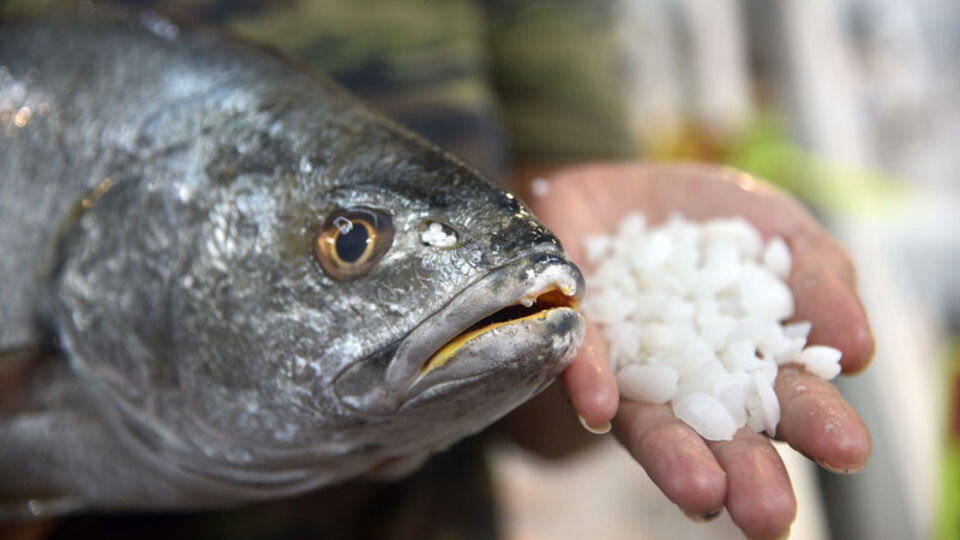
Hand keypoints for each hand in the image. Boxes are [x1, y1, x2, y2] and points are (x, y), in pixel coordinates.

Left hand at [528, 163, 873, 539]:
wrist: (623, 189)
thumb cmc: (711, 222)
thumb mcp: (779, 230)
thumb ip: (820, 277)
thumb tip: (856, 349)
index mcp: (752, 363)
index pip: (790, 400)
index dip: (818, 423)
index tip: (848, 450)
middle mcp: (690, 383)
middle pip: (722, 435)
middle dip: (746, 474)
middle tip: (768, 516)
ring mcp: (630, 369)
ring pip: (652, 422)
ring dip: (674, 458)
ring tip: (701, 494)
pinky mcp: (576, 339)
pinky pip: (580, 362)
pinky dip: (590, 381)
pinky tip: (600, 408)